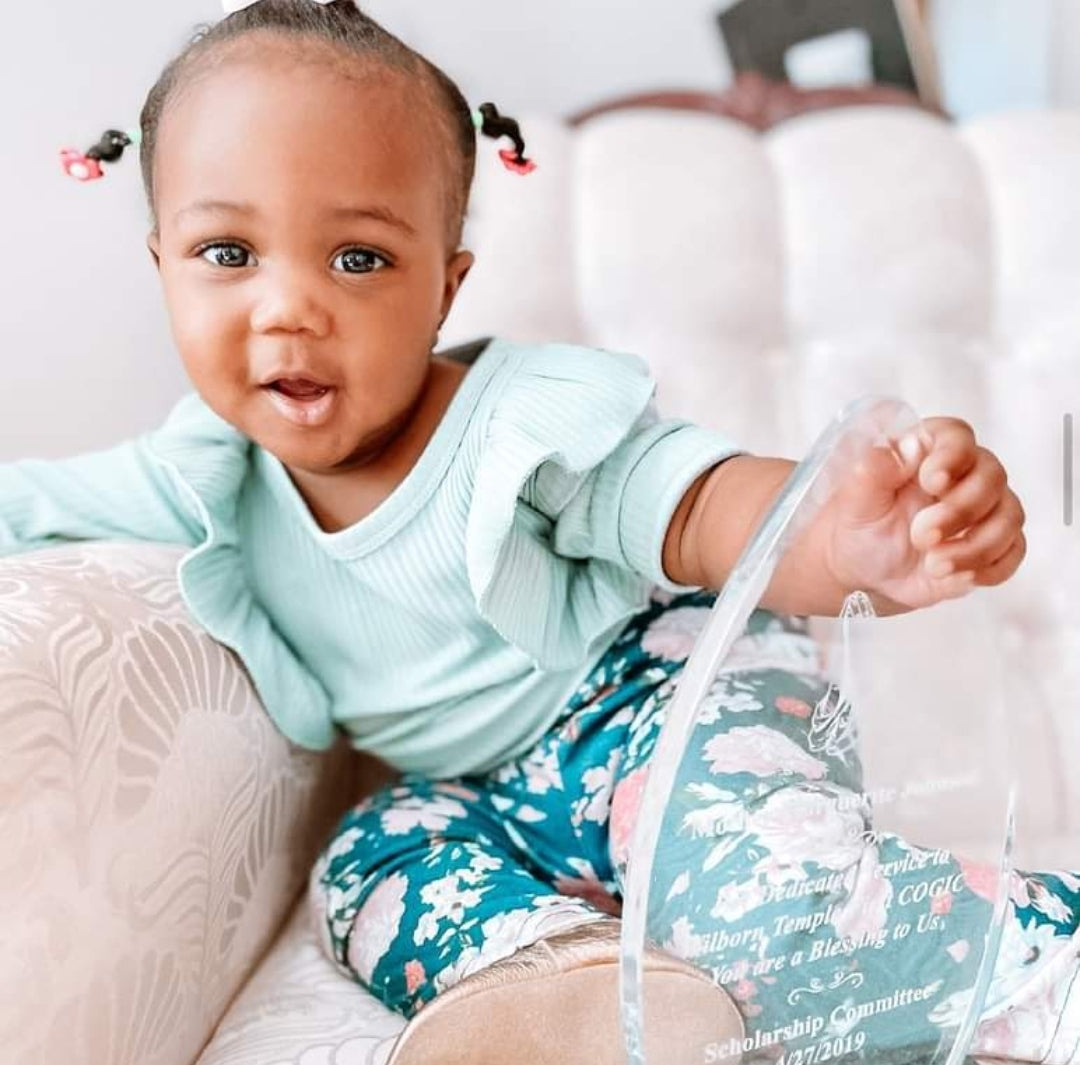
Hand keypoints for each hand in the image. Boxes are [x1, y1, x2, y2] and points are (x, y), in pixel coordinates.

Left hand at [821, 417, 1026, 612]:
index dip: (952, 456)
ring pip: (1009, 516)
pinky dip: (990, 567)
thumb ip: (874, 468)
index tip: (932, 482)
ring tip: (934, 565)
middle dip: (960, 511)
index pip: (957, 436)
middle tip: (921, 536)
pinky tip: (956, 576)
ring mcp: (984, 509)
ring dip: (975, 546)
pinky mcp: (992, 543)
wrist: (864, 568)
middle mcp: (963, 474)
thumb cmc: (860, 523)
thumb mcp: (853, 497)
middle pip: (992, 477)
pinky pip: (1014, 550)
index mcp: (927, 451)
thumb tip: (910, 446)